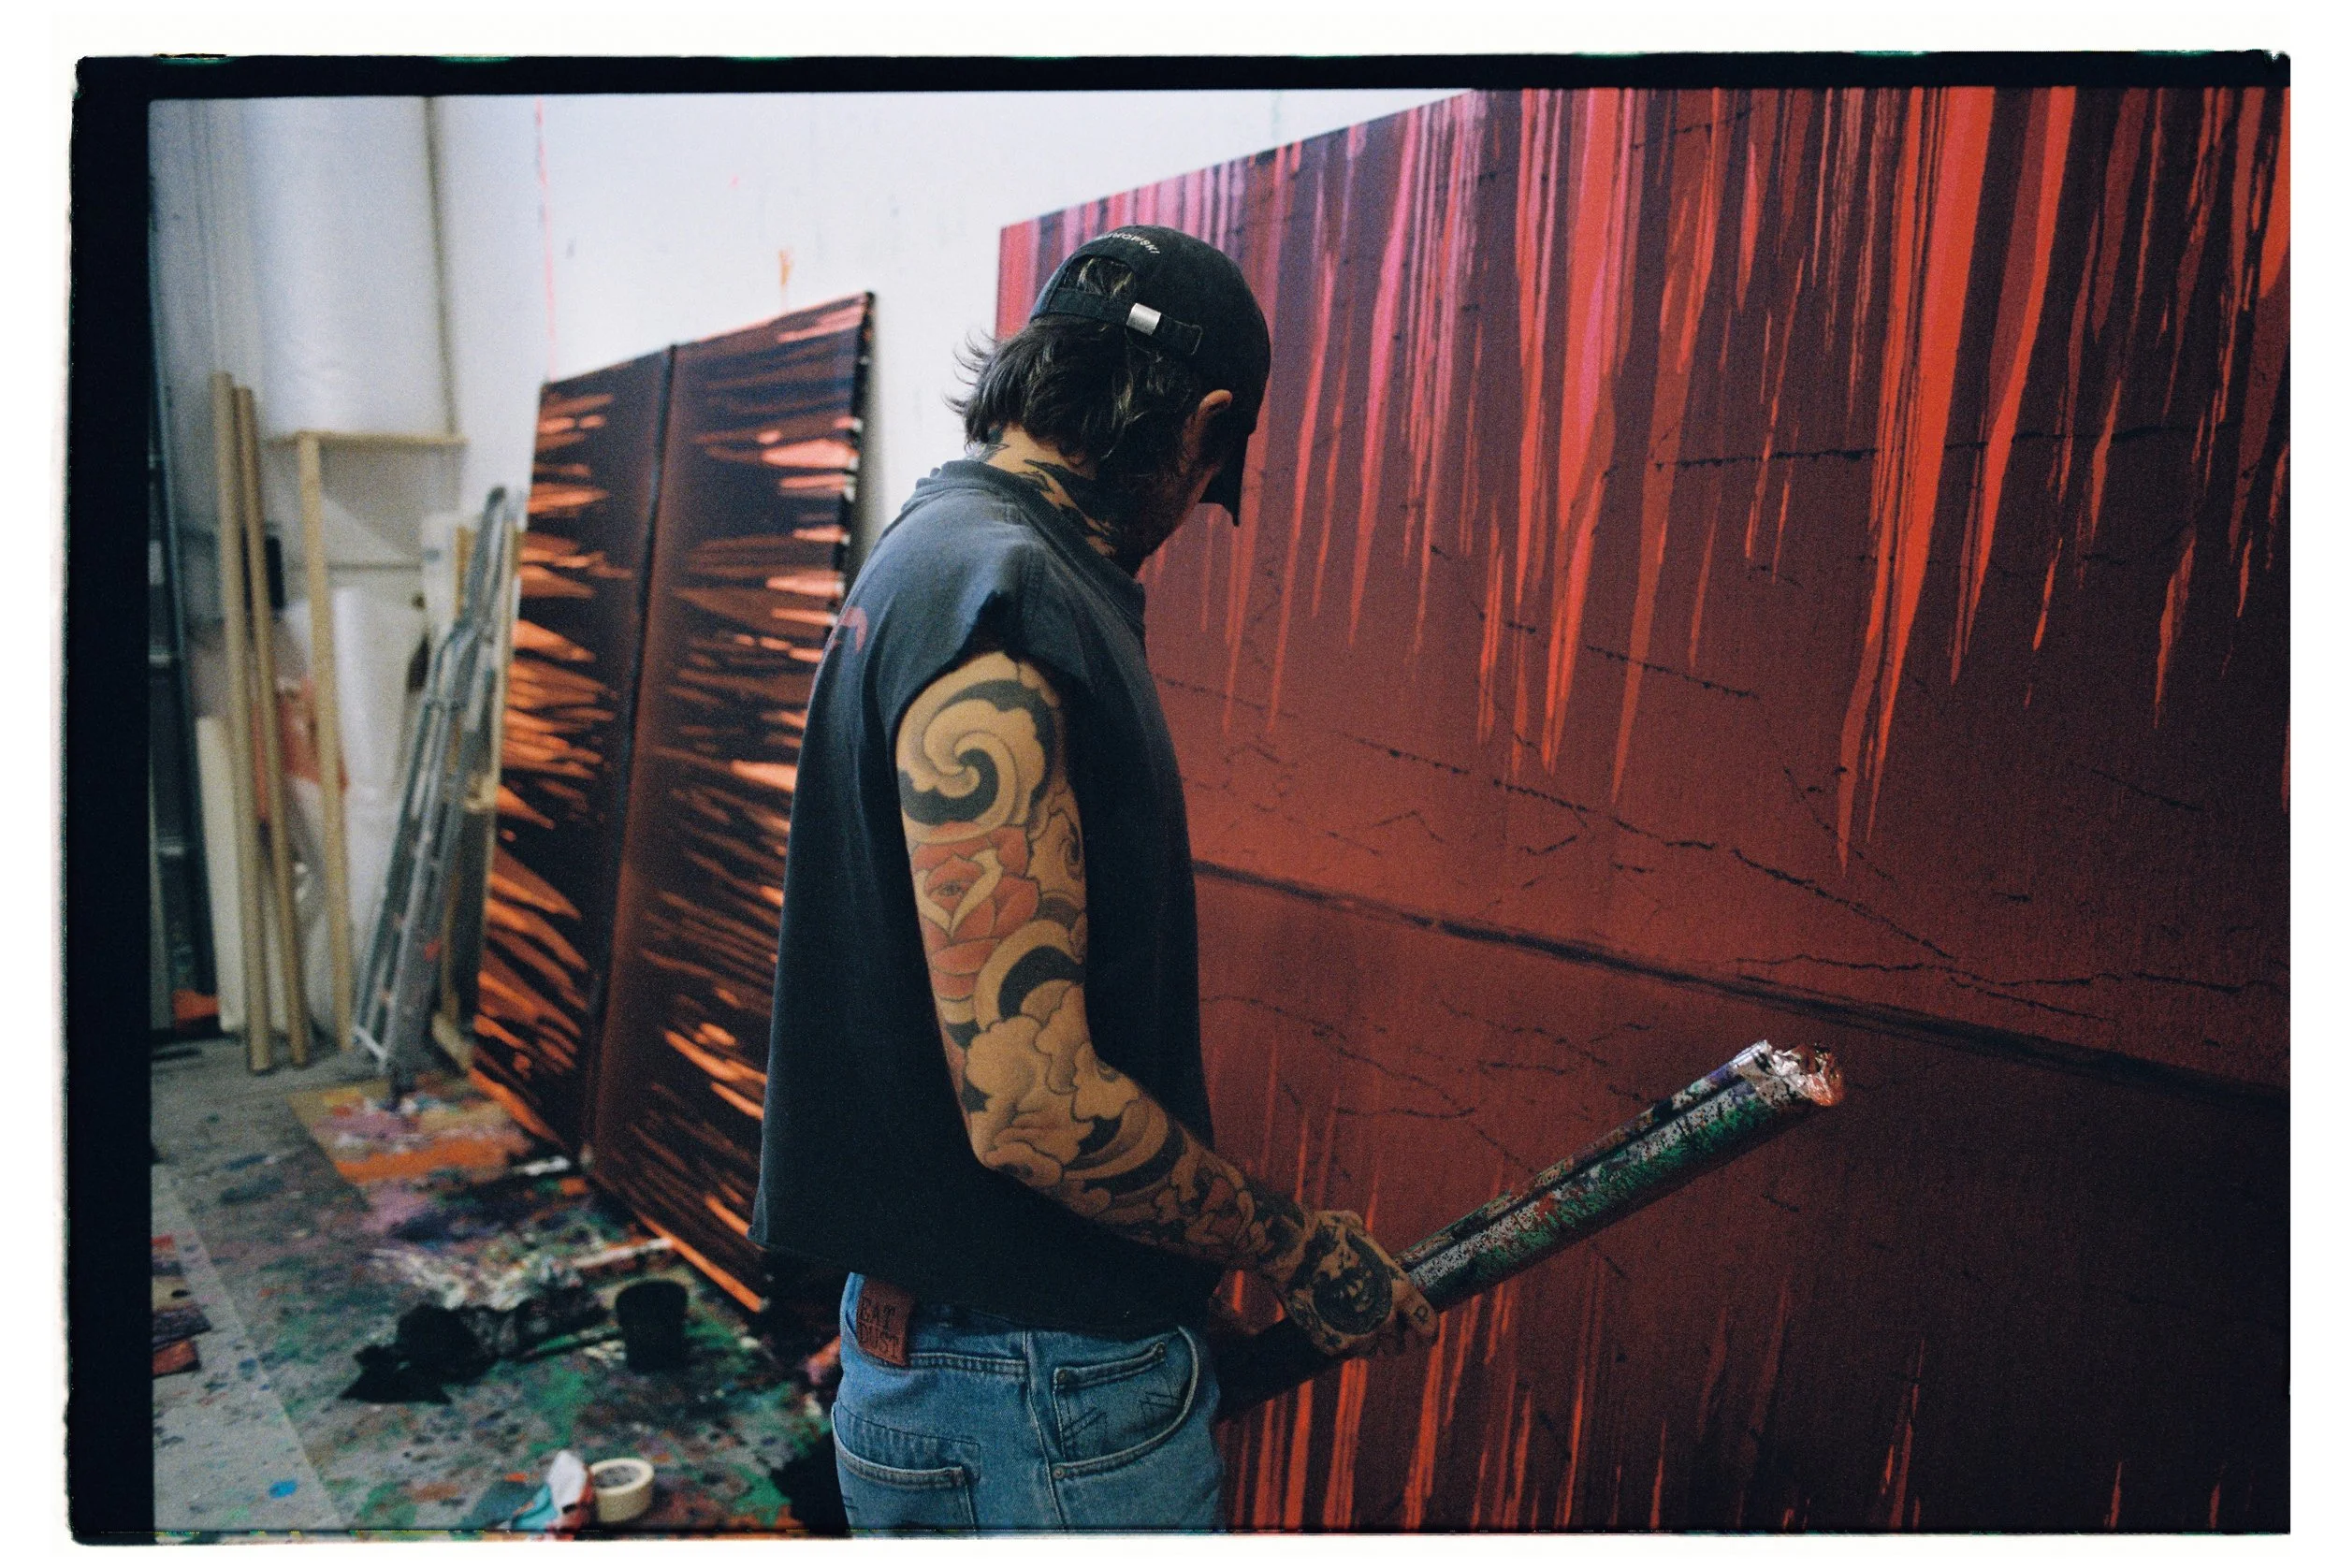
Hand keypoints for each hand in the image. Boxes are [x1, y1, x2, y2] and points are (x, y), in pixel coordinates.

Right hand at [1260, 1209, 1438, 1360]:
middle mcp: (1384, 1318)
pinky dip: (1343, 1342)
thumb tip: (1367, 1242)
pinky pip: (1345, 1351)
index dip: (1428, 1333)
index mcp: (1399, 1291)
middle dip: (1395, 1339)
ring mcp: (1359, 1335)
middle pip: (1399, 1344)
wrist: (1293, 1251)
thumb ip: (1373, 1250)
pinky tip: (1334, 1325)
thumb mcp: (1361, 1233)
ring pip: (1373, 1352)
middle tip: (1385, 1331)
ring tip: (1360, 1330)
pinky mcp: (1334, 1344)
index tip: (1425, 1336)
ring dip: (1370, 1344)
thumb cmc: (1327, 1233)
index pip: (1428, 1325)